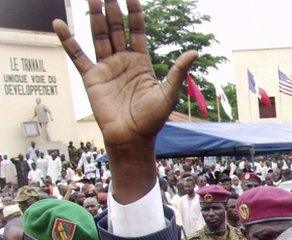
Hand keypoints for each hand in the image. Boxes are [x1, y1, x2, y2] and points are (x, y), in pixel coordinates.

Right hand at [53, 0, 195, 149]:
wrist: (132, 138)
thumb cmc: (152, 119)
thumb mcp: (168, 93)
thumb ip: (179, 71)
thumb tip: (195, 52)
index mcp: (141, 62)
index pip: (136, 31)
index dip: (134, 13)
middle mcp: (123, 61)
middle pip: (116, 28)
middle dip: (112, 9)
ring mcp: (106, 67)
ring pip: (98, 36)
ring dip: (94, 16)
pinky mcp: (91, 77)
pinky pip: (77, 55)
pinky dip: (68, 40)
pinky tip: (58, 24)